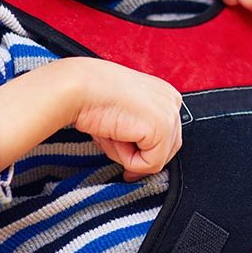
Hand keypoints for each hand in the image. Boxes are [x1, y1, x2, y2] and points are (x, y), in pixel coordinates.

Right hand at [68, 58, 182, 181]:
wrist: (79, 87)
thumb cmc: (92, 97)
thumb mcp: (124, 113)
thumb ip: (139, 132)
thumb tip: (141, 164)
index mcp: (163, 92)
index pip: (166, 134)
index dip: (144, 149)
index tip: (125, 151)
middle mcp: (172, 100)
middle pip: (166, 149)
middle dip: (138, 154)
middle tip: (113, 140)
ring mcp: (170, 114)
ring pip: (157, 159)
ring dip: (130, 156)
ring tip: (112, 133)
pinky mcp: (162, 128)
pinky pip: (151, 165)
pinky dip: (129, 161)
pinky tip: (115, 136)